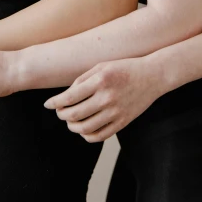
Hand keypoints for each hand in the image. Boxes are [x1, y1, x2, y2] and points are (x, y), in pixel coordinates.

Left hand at [45, 56, 164, 141]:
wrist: (153, 76)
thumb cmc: (125, 68)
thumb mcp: (102, 66)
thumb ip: (82, 79)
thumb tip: (66, 96)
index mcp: (100, 80)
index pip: (69, 97)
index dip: (55, 103)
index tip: (48, 104)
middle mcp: (107, 97)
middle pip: (74, 115)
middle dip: (62, 115)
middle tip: (60, 112)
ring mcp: (115, 112)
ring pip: (85, 128)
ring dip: (72, 127)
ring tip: (70, 121)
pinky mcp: (123, 122)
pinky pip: (99, 136)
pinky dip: (87, 135)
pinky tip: (84, 129)